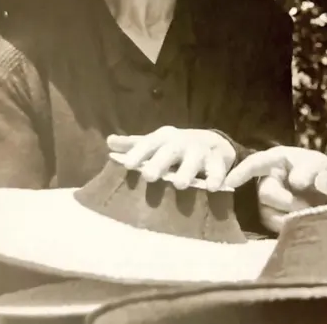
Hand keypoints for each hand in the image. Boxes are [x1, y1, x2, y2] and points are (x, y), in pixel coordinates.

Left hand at [106, 126, 235, 190]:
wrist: (212, 142)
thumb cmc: (175, 148)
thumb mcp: (156, 144)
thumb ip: (134, 145)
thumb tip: (109, 141)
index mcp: (163, 138)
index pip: (148, 144)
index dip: (138, 154)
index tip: (127, 165)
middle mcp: (181, 143)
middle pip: (170, 151)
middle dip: (160, 163)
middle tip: (149, 176)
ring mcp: (200, 151)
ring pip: (193, 160)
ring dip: (187, 171)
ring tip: (181, 184)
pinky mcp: (218, 160)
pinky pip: (218, 169)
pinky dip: (217, 177)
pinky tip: (213, 187)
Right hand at [224, 146, 326, 233]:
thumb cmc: (321, 172)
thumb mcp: (319, 165)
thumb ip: (309, 170)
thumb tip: (295, 181)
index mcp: (276, 160)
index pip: (255, 164)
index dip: (242, 172)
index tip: (230, 182)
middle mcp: (267, 178)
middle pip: (265, 192)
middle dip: (286, 200)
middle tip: (307, 204)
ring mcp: (267, 200)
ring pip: (267, 212)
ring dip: (289, 215)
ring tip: (308, 211)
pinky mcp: (270, 217)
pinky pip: (271, 224)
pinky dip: (287, 225)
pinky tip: (299, 221)